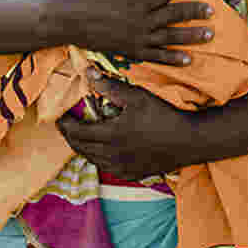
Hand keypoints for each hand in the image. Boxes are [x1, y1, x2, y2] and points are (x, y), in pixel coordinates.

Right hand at [55, 0, 213, 64]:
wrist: (62, 18)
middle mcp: (141, 21)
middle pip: (173, 16)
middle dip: (194, 12)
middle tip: (211, 11)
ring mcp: (136, 38)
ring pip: (170, 37)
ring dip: (191, 36)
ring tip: (209, 35)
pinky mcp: (129, 51)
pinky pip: (156, 56)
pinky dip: (172, 58)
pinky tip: (187, 59)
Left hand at [57, 70, 197, 178]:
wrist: (188, 141)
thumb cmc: (163, 115)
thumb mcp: (137, 97)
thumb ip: (110, 87)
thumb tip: (88, 73)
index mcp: (110, 136)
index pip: (76, 133)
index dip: (65, 125)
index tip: (60, 118)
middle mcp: (111, 156)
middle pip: (81, 148)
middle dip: (70, 137)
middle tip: (66, 126)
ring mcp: (122, 167)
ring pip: (92, 160)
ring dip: (83, 148)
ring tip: (81, 136)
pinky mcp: (132, 174)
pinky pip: (107, 168)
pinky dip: (99, 158)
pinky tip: (103, 151)